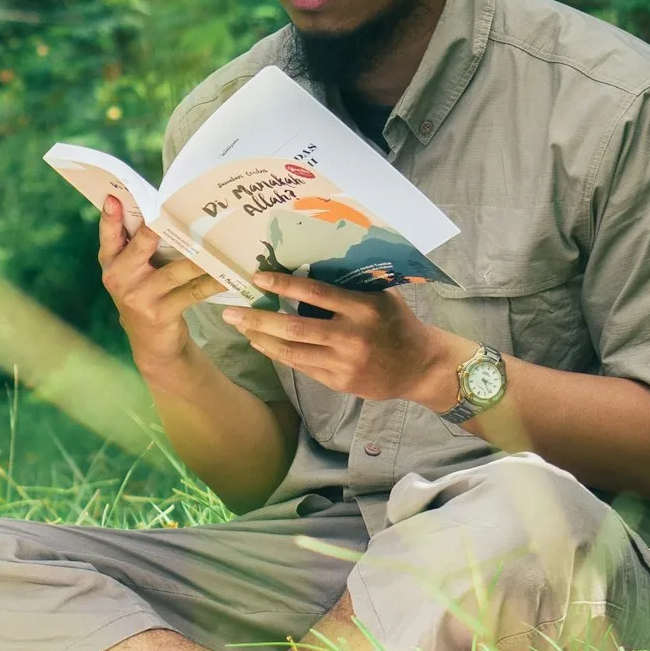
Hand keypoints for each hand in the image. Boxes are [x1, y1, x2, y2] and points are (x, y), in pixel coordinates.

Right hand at [98, 197, 223, 372]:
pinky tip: (227, 276)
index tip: (114, 197)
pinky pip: (192, 292)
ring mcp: (139, 296)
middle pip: (143, 244)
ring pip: (175, 270)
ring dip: (201, 258)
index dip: (110, 216)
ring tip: (220, 243)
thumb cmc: (145, 293)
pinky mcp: (160, 312)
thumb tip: (161, 206)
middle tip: (181, 210)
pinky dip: (212, 283)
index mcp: (110, 261)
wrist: (151, 343)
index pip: (109, 234)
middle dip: (162, 227)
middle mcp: (120, 277)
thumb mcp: (132, 271)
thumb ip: (137, 244)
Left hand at [222, 270, 476, 408]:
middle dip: (258, 319)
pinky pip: (301, 366)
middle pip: (294, 328)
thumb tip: (305, 268)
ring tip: (240, 327)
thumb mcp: (380, 296)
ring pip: (292, 351)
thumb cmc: (397, 322)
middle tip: (229, 311)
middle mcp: (352, 337)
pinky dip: (278, 354)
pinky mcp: (339, 382)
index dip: (283, 285)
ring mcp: (344, 363)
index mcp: (363, 308)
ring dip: (261, 338)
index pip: (316, 293)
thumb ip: (348, 287)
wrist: (420, 366)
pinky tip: (262, 344)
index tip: (257, 277)